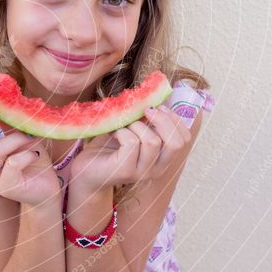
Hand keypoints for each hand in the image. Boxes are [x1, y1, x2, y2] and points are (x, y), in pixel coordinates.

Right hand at [0, 103, 61, 207]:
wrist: (46, 187)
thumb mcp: (19, 136)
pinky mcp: (5, 187)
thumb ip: (8, 123)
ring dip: (16, 139)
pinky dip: (27, 154)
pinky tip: (36, 154)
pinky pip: (13, 163)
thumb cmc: (31, 158)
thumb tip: (3, 99)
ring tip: (31, 137)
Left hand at [69, 105, 193, 197]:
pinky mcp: (125, 171)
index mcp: (162, 159)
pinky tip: (113, 132)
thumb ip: (146, 121)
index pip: (184, 140)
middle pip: (175, 143)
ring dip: (137, 125)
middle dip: (162, 120)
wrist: (87, 170)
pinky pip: (132, 142)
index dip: (175, 119)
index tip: (160, 107)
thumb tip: (154, 98)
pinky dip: (122, 130)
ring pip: (153, 141)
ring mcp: (141, 173)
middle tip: (146, 110)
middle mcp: (156, 169)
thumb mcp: (132, 130)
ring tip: (124, 124)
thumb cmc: (109, 147)